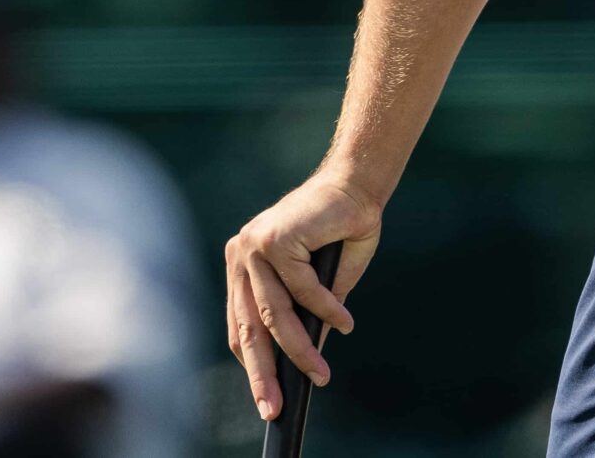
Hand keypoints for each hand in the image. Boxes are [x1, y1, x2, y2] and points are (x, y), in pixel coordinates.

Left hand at [224, 175, 381, 419]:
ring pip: (274, 314)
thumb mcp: (318, 284)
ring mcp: (255, 245)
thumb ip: (305, 315)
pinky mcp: (276, 239)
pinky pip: (302, 289)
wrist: (354, 187)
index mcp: (244, 265)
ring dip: (301, 348)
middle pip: (248, 327)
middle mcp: (242, 255)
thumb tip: (304, 361)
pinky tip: (344, 322)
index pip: (240, 324)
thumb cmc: (338, 233)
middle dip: (263, 372)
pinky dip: (326, 310)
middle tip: (275, 407)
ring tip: (321, 373)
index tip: (267, 397)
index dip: (253, 363)